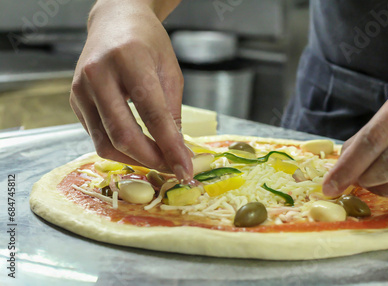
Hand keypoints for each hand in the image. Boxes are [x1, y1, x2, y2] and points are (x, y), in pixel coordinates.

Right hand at [69, 0, 191, 179]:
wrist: (114, 22)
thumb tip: (178, 152)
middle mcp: (98, 74)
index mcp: (128, 59)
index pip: (152, 114)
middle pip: (123, 135)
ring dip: (135, 160)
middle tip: (172, 169)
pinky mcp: (74, 101)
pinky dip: (120, 149)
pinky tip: (139, 147)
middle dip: (151, 160)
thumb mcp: (170, 72)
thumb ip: (172, 112)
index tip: (185, 170)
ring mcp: (80, 89)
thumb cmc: (147, 43)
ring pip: (105, 144)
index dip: (170, 147)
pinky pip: (97, 137)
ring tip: (158, 160)